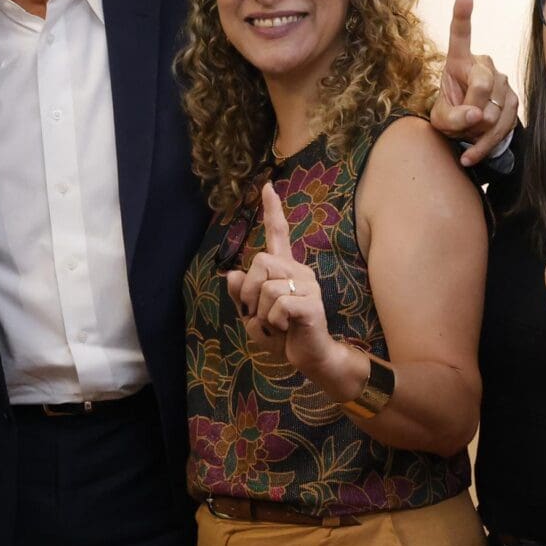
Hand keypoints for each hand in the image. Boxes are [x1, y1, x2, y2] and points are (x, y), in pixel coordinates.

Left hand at [223, 183, 338, 379]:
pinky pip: (280, 305)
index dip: (272, 211)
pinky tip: (286, 329)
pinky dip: (274, 323)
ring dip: (262, 314)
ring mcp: (308, 286)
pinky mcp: (312, 304)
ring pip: (268, 287)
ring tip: (274, 326)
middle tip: (258, 314)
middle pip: (260, 261)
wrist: (309, 357)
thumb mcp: (253, 315)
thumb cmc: (283, 335)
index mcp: (285, 270)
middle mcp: (299, 271)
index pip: (278, 234)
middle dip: (250, 292)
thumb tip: (233, 275)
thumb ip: (242, 295)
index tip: (267, 187)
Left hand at [425, 0, 517, 167]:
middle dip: (469, 111)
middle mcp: (483, 65)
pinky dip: (485, 144)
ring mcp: (501, 81)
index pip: (460, 37)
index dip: (462, 16)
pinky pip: (503, 126)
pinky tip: (470, 154)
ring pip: (493, 110)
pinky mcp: (513, 100)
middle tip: (460, 121)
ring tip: (467, 133)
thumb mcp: (440, 120)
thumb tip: (476, 114)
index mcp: (458, 61)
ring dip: (477, 131)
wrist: (470, 132)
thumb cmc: (452, 117)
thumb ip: (452, 118)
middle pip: (481, 86)